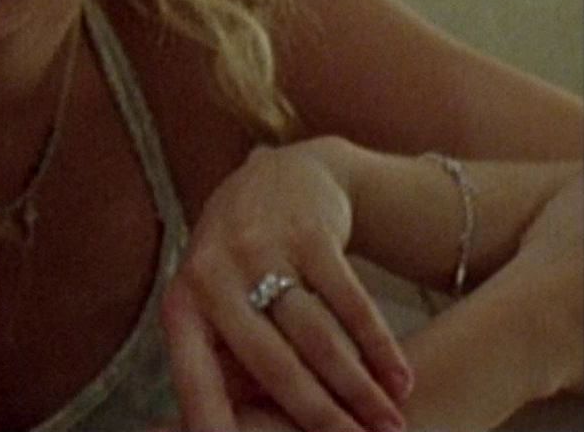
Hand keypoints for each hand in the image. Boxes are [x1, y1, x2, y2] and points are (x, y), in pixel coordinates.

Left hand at [161, 138, 413, 431]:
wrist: (279, 176)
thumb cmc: (241, 264)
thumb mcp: (215, 305)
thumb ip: (224, 364)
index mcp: (183, 303)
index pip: (195, 376)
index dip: (211, 420)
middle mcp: (214, 274)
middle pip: (273, 364)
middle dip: (320, 417)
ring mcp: (261, 248)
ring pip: (318, 336)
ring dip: (359, 388)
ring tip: (390, 425)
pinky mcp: (308, 232)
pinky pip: (350, 300)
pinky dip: (379, 344)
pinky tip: (400, 378)